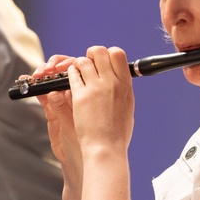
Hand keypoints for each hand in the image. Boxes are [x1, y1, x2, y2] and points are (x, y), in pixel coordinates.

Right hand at [35, 54, 82, 176]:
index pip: (84, 68)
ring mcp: (65, 100)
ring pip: (54, 79)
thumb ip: (65, 109)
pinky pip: (43, 92)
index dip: (73, 63)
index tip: (64, 66)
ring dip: (44, 73)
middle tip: (49, 69)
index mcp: (94, 90)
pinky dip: (34, 85)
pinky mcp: (52, 108)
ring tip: (39, 75)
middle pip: (67, 69)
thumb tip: (55, 93)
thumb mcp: (79, 124)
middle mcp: (80, 92)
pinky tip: (28, 80)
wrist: (85, 161)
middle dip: (56, 65)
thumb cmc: (92, 142)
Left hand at [38, 47, 134, 176]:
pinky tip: (72, 78)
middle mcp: (111, 83)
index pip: (118, 54)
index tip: (105, 61)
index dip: (109, 54)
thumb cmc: (117, 133)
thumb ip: (122, 91)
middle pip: (100, 52)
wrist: (106, 147)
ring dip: (80, 64)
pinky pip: (73, 75)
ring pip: (84, 61)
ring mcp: (95, 88)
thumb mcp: (127, 108)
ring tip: (79, 71)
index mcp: (125, 85)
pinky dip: (71, 74)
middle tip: (90, 61)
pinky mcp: (80, 95)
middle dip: (92, 54)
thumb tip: (120, 81)